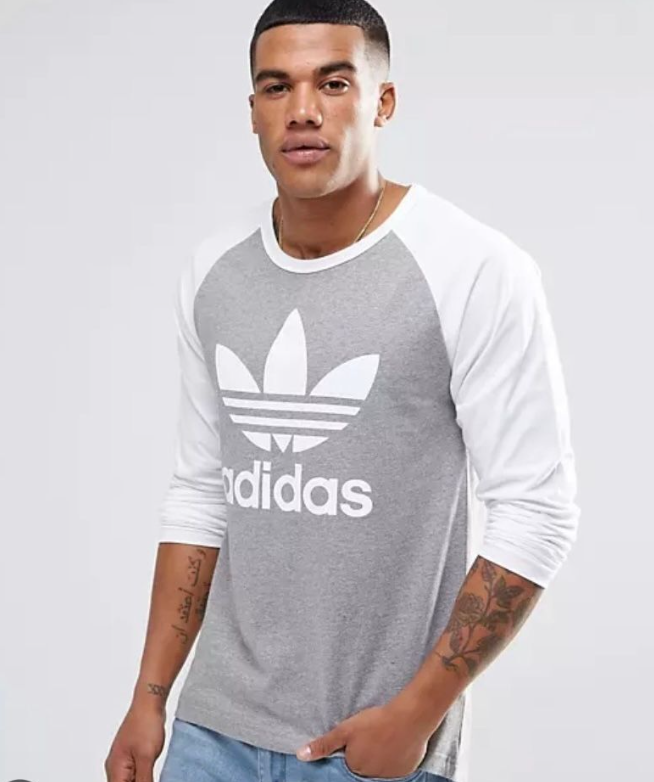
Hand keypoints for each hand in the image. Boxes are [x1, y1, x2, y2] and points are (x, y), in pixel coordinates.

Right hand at [104, 702, 165, 781]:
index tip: (147, 780)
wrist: (150, 702)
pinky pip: (135, 773)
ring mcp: (124, 760)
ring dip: (141, 779)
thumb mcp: (146, 758)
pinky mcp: (133, 755)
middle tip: (150, 775)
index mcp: (115, 769)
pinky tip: (152, 773)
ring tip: (151, 772)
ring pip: (129, 780)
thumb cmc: (145, 723)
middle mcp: (115, 766)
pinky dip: (143, 776)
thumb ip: (144, 780)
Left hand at [295, 700, 432, 779]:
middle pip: (366, 763)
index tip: (360, 734)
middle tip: (374, 732)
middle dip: (367, 750)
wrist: (410, 718)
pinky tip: (398, 740)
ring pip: (381, 764)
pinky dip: (397, 755)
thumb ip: (323, 744)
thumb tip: (300, 755)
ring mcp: (390, 775)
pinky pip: (397, 765)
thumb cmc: (376, 722)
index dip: (354, 745)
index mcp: (356, 766)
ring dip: (382, 753)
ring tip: (386, 734)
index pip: (350, 759)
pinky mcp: (406, 770)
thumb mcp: (345, 729)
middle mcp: (372, 776)